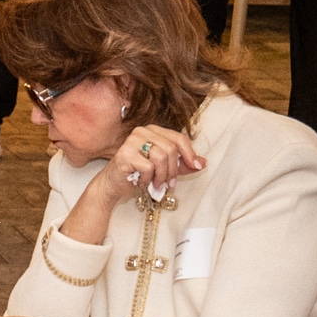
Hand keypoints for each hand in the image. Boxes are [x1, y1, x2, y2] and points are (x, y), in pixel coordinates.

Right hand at [89, 123, 204, 209]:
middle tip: (169, 184)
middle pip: (171, 149)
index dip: (189, 153)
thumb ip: (182, 165)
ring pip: (161, 157)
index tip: (196, 166)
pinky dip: (147, 179)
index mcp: (152, 131)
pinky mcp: (125, 154)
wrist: (112, 185)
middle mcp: (142, 132)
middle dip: (173, 170)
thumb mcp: (164, 169)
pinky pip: (147, 167)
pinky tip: (140, 181)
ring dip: (161, 176)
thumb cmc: (137, 174)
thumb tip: (203, 163)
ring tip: (155, 184)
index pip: (178, 138)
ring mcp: (132, 141)